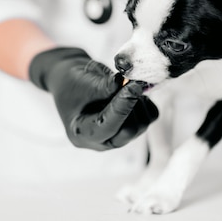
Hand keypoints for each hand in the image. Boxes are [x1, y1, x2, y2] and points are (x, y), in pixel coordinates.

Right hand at [28, 47, 158, 149]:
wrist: (73, 80)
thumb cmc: (73, 83)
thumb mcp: (84, 82)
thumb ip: (105, 86)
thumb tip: (128, 84)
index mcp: (82, 134)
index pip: (107, 126)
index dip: (122, 106)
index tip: (133, 86)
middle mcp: (101, 141)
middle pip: (127, 131)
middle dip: (131, 105)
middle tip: (130, 82)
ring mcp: (117, 136)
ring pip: (141, 125)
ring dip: (138, 102)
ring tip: (126, 85)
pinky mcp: (131, 128)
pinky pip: (149, 118)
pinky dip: (145, 103)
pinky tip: (132, 92)